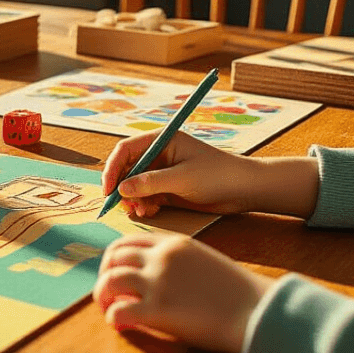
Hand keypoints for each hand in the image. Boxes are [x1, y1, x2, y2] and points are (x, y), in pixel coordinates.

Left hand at [92, 233, 273, 352]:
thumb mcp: (202, 261)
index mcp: (172, 243)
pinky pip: (119, 311)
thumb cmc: (235, 292)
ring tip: (110, 310)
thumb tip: (150, 275)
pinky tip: (122, 326)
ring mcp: (158, 283)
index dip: (114, 259)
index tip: (115, 274)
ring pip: (109, 281)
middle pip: (112, 258)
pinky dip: (113, 318)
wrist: (256, 312)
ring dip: (103, 297)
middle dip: (104, 275)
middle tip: (108, 294)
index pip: (126, 241)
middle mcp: (161, 258)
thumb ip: (175, 262)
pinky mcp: (157, 310)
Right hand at [102, 131, 320, 218]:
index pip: (126, 150)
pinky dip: (144, 204)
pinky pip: (146, 196)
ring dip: (133, 199)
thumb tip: (121, 189)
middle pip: (127, 168)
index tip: (109, 189)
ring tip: (142, 212)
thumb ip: (151, 183)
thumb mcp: (183, 178)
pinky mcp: (168, 188)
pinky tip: (150, 212)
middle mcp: (159, 154)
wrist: (244, 189)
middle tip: (123, 206)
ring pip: (134, 185)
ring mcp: (163, 171)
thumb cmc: (218, 175)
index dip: (113, 168)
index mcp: (162, 140)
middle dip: (122, 188)